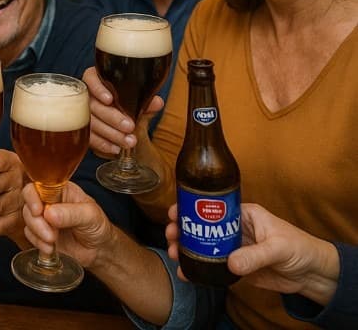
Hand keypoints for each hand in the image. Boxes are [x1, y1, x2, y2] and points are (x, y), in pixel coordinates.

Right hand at [21, 180, 115, 268]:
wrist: (100, 251)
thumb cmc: (98, 227)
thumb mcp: (90, 215)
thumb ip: (71, 213)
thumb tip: (49, 213)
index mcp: (60, 190)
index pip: (38, 186)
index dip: (33, 197)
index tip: (38, 211)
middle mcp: (49, 201)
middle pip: (29, 204)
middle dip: (36, 221)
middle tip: (50, 235)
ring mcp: (44, 218)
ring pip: (28, 219)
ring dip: (37, 233)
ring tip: (53, 241)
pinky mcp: (41, 233)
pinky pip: (29, 234)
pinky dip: (37, 242)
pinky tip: (50, 248)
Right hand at [83, 65, 162, 157]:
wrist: (126, 126)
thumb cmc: (129, 108)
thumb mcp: (139, 104)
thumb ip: (146, 102)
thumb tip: (156, 102)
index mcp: (98, 81)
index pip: (91, 79)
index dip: (98, 89)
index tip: (110, 99)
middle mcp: (87, 96)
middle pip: (92, 104)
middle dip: (112, 117)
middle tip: (129, 126)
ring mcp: (82, 114)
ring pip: (90, 123)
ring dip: (110, 133)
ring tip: (128, 141)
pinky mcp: (84, 131)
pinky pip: (89, 138)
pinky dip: (103, 144)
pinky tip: (116, 148)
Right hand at [167, 203, 340, 305]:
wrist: (312, 275)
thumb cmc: (300, 249)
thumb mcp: (278, 247)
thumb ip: (255, 255)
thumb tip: (231, 263)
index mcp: (244, 214)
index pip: (212, 206)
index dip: (191, 208)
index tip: (174, 212)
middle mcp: (234, 229)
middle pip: (201, 226)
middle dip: (182, 229)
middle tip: (170, 236)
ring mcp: (233, 248)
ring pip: (202, 245)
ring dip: (185, 249)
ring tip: (174, 254)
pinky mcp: (234, 266)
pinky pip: (211, 266)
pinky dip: (197, 269)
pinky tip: (185, 272)